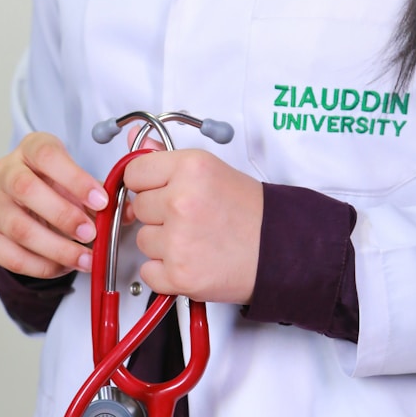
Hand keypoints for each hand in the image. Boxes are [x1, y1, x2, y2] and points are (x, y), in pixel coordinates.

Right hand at [0, 132, 108, 278]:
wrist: (26, 203)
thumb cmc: (55, 188)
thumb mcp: (80, 184)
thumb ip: (104, 197)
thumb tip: (129, 212)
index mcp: (30, 149)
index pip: (47, 155)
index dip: (75, 179)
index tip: (101, 201)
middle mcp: (4, 171)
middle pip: (26, 190)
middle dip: (63, 216)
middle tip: (91, 234)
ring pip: (18, 228)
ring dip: (56, 248)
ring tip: (84, 259)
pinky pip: (10, 256)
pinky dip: (40, 266)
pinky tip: (62, 266)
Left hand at [123, 148, 262, 303]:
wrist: (281, 251)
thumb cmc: (250, 213)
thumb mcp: (212, 171)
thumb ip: (166, 158)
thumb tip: (135, 141)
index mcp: (191, 168)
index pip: (135, 172)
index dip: (147, 184)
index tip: (161, 191)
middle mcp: (182, 202)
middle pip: (140, 208)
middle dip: (160, 215)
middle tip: (193, 219)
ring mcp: (179, 241)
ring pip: (143, 241)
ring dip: (163, 245)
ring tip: (197, 241)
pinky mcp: (179, 274)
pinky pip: (148, 272)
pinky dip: (165, 273)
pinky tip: (191, 261)